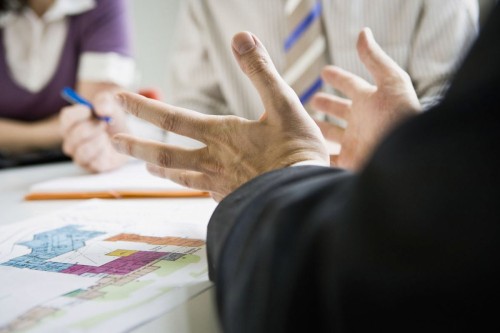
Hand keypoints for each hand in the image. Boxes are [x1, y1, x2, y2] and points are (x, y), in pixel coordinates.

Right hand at [60, 92, 129, 171]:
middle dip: (90, 128)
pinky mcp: (95, 167)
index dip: (78, 113)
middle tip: (104, 122)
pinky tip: (110, 147)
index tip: (90, 109)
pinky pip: (93, 165)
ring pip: (80, 152)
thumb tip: (101, 110)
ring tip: (106, 136)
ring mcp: (82, 155)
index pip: (66, 118)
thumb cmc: (113, 116)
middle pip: (72, 136)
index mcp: (72, 122)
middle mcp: (72, 141)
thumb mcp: (111, 102)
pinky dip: (102, 155)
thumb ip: (105, 101)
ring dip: (96, 142)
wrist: (126, 133)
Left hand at [112, 32, 328, 201]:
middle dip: (136, 146)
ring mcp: (220, 184)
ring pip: (179, 177)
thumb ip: (260, 70)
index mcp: (221, 134)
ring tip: (146, 167)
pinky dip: (191, 186)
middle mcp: (213, 160)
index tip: (118, 99)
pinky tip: (194, 186)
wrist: (304, 199)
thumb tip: (241, 36)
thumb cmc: (298, 151)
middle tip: (115, 141)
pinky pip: (203, 193)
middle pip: (165, 154)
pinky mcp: (231, 199)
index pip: (172, 118)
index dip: (142, 107)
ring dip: (158, 169)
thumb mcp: (284, 103)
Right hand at [311, 28, 420, 169]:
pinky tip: (304, 148)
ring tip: (304, 124)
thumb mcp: (391, 83)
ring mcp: (354, 144)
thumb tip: (363, 32)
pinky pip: (327, 157)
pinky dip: (316, 152)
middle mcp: (362, 123)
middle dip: (328, 104)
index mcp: (371, 102)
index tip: (324, 71)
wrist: (406, 160)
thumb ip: (375, 59)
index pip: (351, 85)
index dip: (338, 77)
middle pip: (340, 111)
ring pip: (331, 134)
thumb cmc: (400, 119)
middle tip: (313, 99)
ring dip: (319, 128)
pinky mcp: (348, 164)